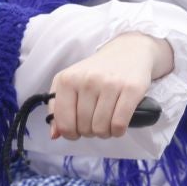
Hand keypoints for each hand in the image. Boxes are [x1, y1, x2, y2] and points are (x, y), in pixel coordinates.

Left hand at [48, 32, 171, 139]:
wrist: (128, 51)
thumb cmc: (97, 71)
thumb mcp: (71, 82)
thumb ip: (58, 107)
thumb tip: (55, 135)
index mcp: (67, 79)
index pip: (64, 122)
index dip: (70, 134)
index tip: (77, 131)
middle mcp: (87, 80)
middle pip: (84, 128)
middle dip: (90, 131)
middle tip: (95, 122)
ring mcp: (109, 84)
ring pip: (101, 128)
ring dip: (105, 132)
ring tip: (106, 122)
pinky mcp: (130, 89)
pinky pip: (119, 124)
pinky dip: (118, 131)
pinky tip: (118, 125)